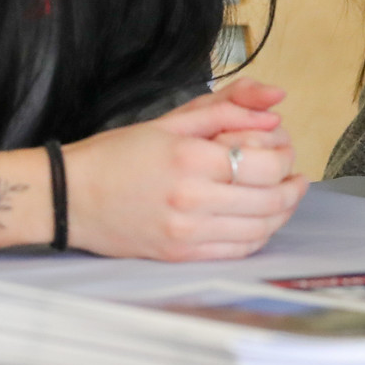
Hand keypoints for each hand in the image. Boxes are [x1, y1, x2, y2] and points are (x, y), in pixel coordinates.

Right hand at [63, 78, 308, 260]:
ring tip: (285, 199)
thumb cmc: (117, 155)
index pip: (264, 164)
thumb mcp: (171, 120)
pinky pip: (235, 252)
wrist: (68, 196)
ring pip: (258, 230)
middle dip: (292, 188)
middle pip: (268, 200)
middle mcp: (191, 199)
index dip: (286, 159)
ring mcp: (185, 233)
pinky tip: (260, 222)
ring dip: (281, 215)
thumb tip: (275, 108)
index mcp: (191, 159)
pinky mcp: (179, 255)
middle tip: (296, 178)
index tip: (288, 152)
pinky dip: (257, 237)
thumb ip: (228, 108)